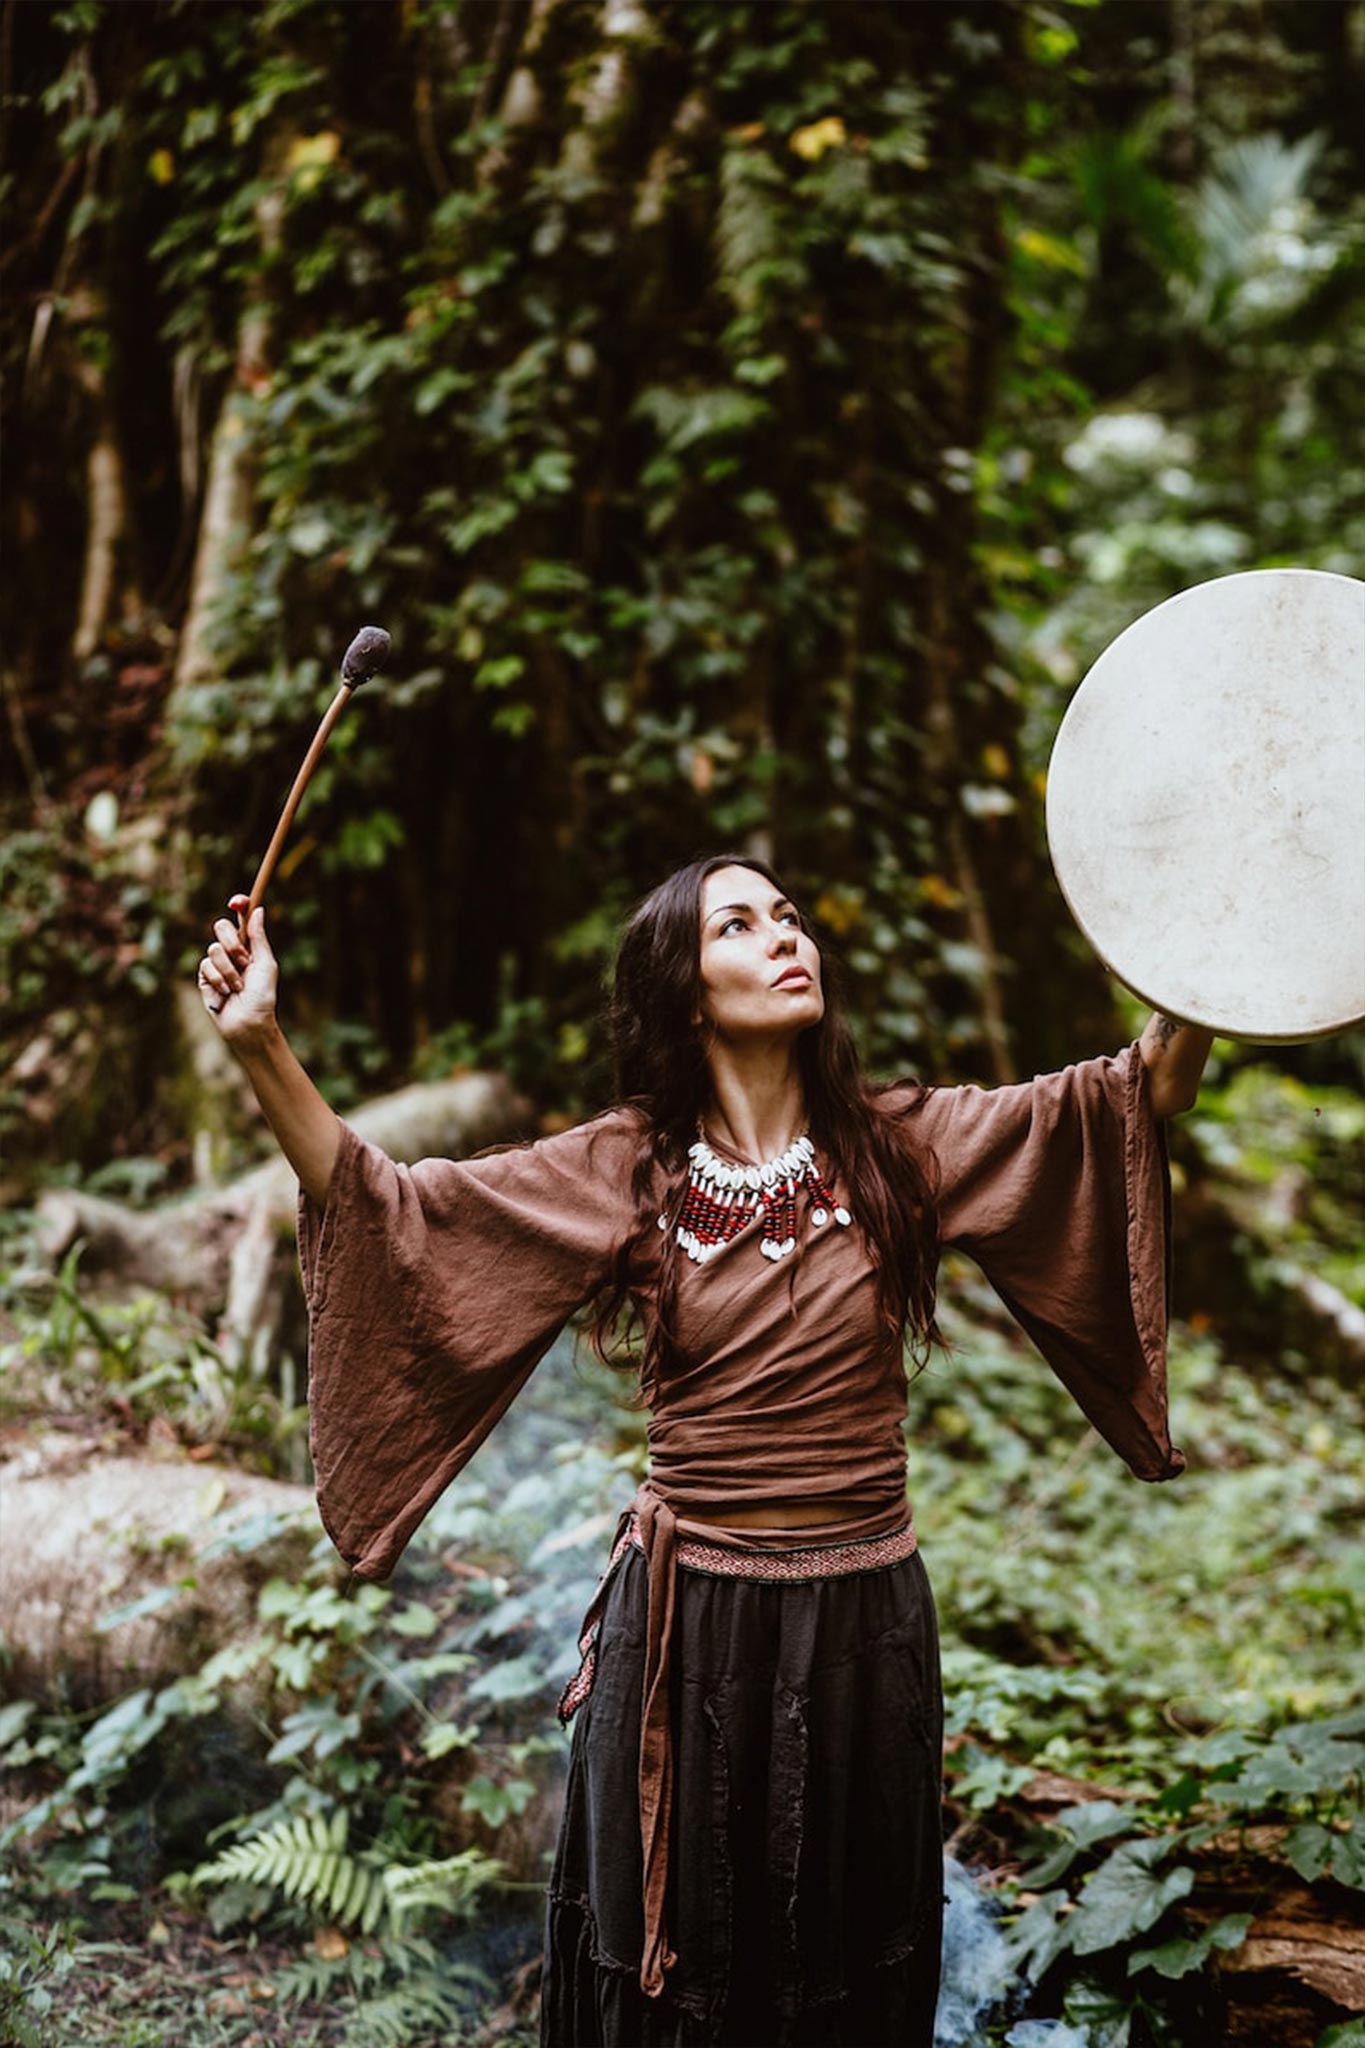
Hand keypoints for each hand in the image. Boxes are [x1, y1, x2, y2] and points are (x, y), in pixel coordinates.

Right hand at [197, 895, 278, 1049]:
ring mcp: (217, 964)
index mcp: (249, 946)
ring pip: (214, 949)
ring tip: (238, 987)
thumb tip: (258, 910)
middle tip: (244, 960)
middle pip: (221, 927)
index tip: (238, 902)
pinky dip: (219, 980)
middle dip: (232, 943)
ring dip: (229, 970)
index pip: (240, 919)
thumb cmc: (262, 996)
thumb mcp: (266, 964)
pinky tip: (226, 993)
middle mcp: (231, 952)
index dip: (239, 906)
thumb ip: (259, 938)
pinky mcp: (205, 978)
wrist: (248, 1023)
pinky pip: (206, 966)